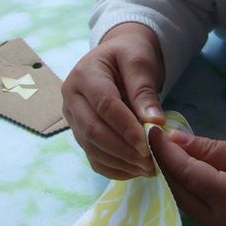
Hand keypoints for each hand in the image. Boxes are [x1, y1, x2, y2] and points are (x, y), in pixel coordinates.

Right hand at [62, 23, 165, 179]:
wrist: (119, 55)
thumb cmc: (130, 54)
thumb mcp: (140, 61)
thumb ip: (144, 90)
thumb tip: (154, 122)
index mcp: (84, 74)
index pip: (104, 105)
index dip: (125, 127)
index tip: (148, 144)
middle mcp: (71, 97)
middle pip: (92, 130)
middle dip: (122, 149)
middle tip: (150, 162)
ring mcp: (72, 117)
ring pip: (91, 147)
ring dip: (119, 162)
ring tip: (147, 168)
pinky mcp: (79, 132)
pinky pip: (92, 156)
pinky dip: (113, 168)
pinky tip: (134, 171)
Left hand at [149, 129, 225, 225]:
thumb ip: (210, 150)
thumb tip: (175, 139)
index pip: (185, 173)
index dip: (165, 151)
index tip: (151, 129)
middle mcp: (218, 224)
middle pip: (178, 189)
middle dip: (163, 162)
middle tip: (153, 135)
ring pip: (182, 199)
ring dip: (172, 174)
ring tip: (164, 146)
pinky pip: (192, 206)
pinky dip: (184, 185)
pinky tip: (180, 165)